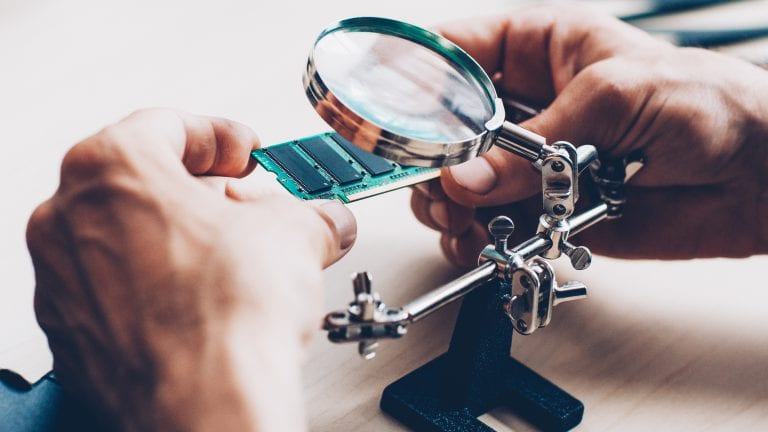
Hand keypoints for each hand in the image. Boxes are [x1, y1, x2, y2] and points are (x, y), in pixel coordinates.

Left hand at [27, 109, 356, 430]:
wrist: (208, 403)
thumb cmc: (228, 315)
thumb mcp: (295, 234)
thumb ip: (310, 213)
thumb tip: (325, 220)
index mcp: (112, 168)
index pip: (168, 126)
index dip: (220, 136)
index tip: (244, 152)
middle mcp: (68, 219)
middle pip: (142, 181)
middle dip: (203, 190)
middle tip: (246, 205)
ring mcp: (62, 280)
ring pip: (126, 236)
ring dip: (180, 238)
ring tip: (232, 257)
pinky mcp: (73, 334)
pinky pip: (115, 290)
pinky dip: (156, 285)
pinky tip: (203, 301)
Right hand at [412, 6, 767, 266]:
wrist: (757, 178)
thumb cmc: (709, 104)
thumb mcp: (616, 96)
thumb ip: (535, 142)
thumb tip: (469, 178)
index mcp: (538, 49)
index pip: (454, 53)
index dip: (412, 76)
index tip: (384, 109)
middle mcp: (525, 106)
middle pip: (442, 128)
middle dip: (430, 158)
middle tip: (437, 181)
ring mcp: (530, 161)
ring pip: (458, 182)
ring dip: (448, 204)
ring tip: (462, 219)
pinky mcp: (544, 208)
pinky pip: (490, 223)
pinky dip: (475, 237)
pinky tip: (480, 240)